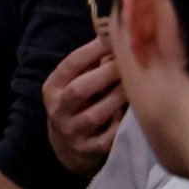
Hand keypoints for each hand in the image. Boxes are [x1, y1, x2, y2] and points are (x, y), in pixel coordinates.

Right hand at [41, 33, 125, 176]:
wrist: (67, 148)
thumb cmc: (77, 107)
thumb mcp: (73, 85)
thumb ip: (90, 67)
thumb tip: (117, 40)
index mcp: (52, 88)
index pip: (70, 65)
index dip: (92, 50)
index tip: (113, 39)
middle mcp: (58, 110)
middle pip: (79, 89)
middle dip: (106, 74)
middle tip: (129, 63)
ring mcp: (72, 132)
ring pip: (96, 114)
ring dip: (118, 97)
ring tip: (136, 86)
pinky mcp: (88, 150)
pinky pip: (109, 136)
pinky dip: (122, 123)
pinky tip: (134, 112)